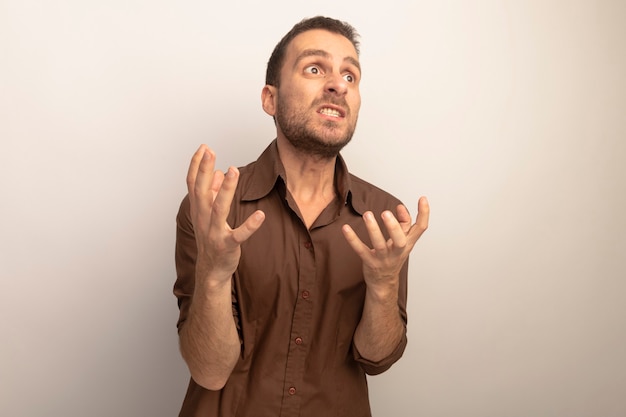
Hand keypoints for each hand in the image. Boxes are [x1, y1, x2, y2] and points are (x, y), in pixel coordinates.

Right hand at [186, 145, 264, 283]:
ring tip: (233, 171)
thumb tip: (220, 173)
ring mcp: (214, 232)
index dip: (196, 165)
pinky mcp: (228, 245)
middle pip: (201, 191)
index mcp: (198, 210)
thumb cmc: (212, 239)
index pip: (193, 183)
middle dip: (205, 170)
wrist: (211, 271)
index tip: (203, 147)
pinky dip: (249, 225)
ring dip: (226, 190)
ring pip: (218, 209)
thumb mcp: (209, 215)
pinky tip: (260, 215)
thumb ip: (213, 194)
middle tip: (210, 151)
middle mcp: (203, 219)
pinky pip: (239, 235)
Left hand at [342, 197, 428, 293]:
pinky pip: (360, 250)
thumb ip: (404, 223)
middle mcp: (398, 251)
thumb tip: (401, 207)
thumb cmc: (393, 256)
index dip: (424, 214)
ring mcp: (383, 258)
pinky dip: (352, 239)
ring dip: (373, 229)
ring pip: (379, 245)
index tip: (422, 198)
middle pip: (400, 240)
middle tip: (386, 213)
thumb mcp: (402, 241)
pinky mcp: (369, 262)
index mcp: (408, 243)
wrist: (384, 282)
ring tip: (367, 215)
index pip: (421, 228)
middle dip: (394, 226)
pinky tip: (346, 228)